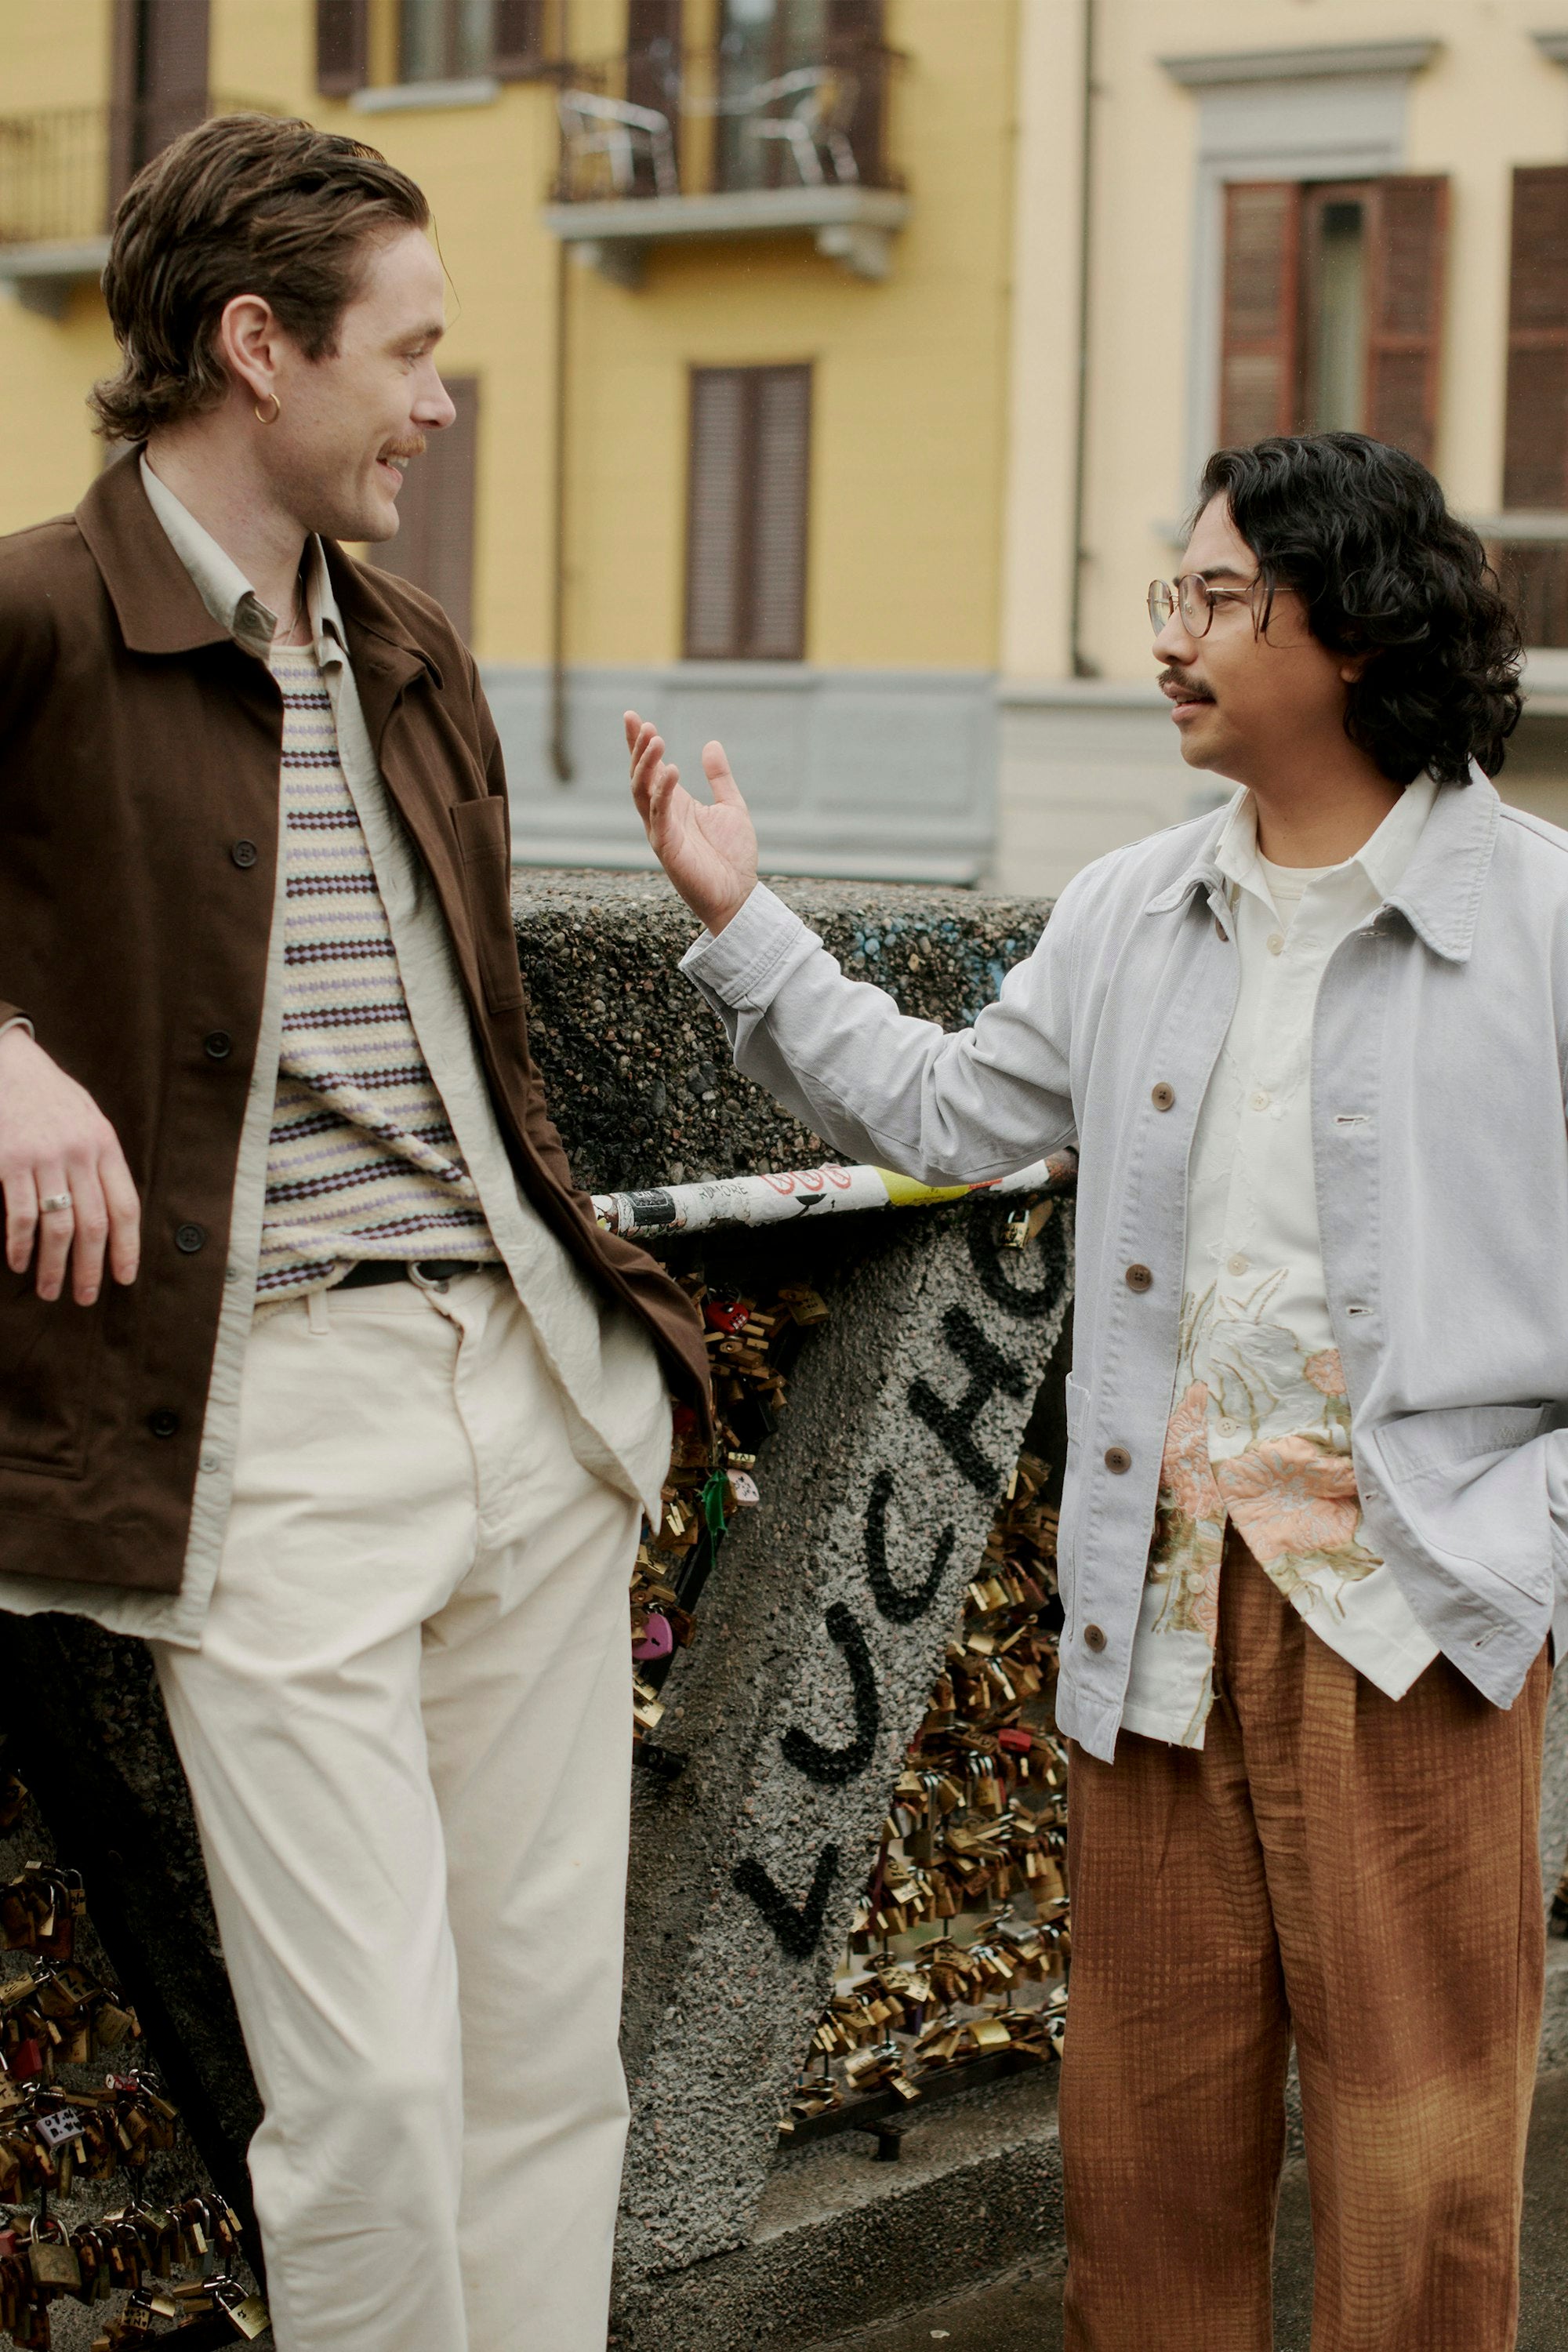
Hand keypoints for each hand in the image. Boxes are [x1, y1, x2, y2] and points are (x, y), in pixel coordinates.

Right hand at [0, 1026, 139, 1303]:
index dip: (127, 1247)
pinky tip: (19, 1262)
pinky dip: (21, 1245)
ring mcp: (45, 1157)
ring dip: (54, 1265)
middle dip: (90, 1268)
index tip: (124, 1278)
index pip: (125, 1207)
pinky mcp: (11, 1160)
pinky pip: (23, 1214)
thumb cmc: (49, 1097)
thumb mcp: (87, 1120)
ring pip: (59, 1226)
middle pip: (94, 1225)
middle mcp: (80, 1153)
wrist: (8, 1062)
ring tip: (50, 1289)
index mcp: (105, 1145)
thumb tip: (111, 1214)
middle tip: (84, 1297)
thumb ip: (100, 1161)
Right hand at [625, 711, 758, 935]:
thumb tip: (711, 744)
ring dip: (645, 765)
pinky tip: (670, 771)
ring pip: (641, 792)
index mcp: (675, 803)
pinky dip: (662, 792)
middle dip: (637, 748)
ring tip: (655, 738)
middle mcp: (662, 815)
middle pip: (639, 775)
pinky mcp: (667, 847)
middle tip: (641, 722)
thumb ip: (719, 777)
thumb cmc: (733, 856)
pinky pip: (659, 815)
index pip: (650, 768)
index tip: (632, 715)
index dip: (638, 743)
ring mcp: (661, 831)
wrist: (739, 894)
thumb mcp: (731, 806)